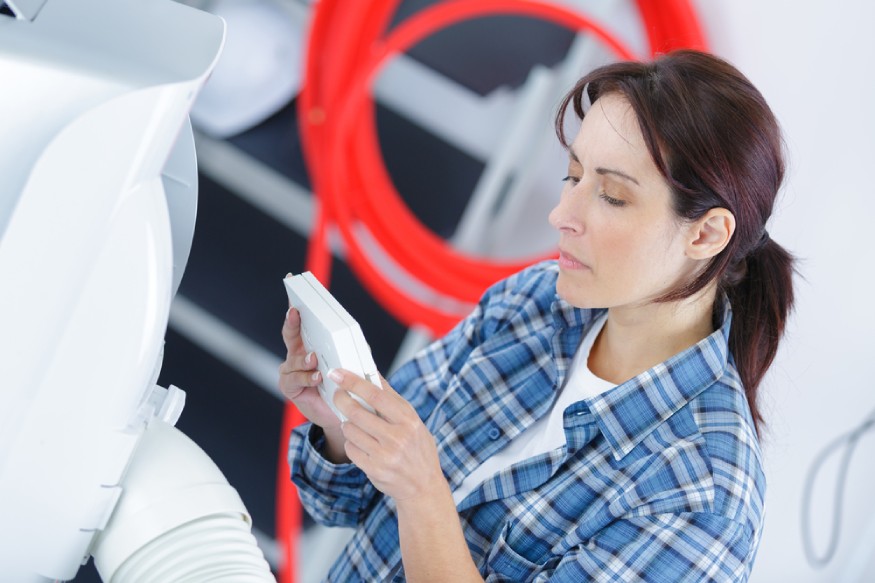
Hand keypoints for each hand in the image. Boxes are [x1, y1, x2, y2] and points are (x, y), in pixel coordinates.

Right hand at [278, 305, 340, 431]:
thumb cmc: (342, 386)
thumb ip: (352, 353)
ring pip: (293, 360)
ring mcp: (291, 371)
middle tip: (295, 313)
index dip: (297, 310)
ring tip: (314, 358)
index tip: (295, 297)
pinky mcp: (290, 387)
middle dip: (292, 322)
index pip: (303, 324)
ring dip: (304, 359)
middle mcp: (297, 355)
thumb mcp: (350, 366)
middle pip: (290, 334)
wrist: (338, 414)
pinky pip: (295, 380)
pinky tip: (317, 377)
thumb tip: (363, 344)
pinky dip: (306, 377)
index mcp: (310, 345)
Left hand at [330, 369, 446, 502]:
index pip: (375, 395)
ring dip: (348, 424)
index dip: (353, 382)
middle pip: (357, 412)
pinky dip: (351, 443)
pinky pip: (350, 448)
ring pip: (350, 430)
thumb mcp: (413, 421)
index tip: (338, 374)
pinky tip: (360, 443)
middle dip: (342, 400)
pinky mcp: (373, 469)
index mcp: (408, 420)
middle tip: (338, 395)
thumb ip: (392, 399)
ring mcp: (384, 454)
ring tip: (356, 425)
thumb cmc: (417, 448)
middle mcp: (397, 437)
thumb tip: (373, 374)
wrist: (423, 485)